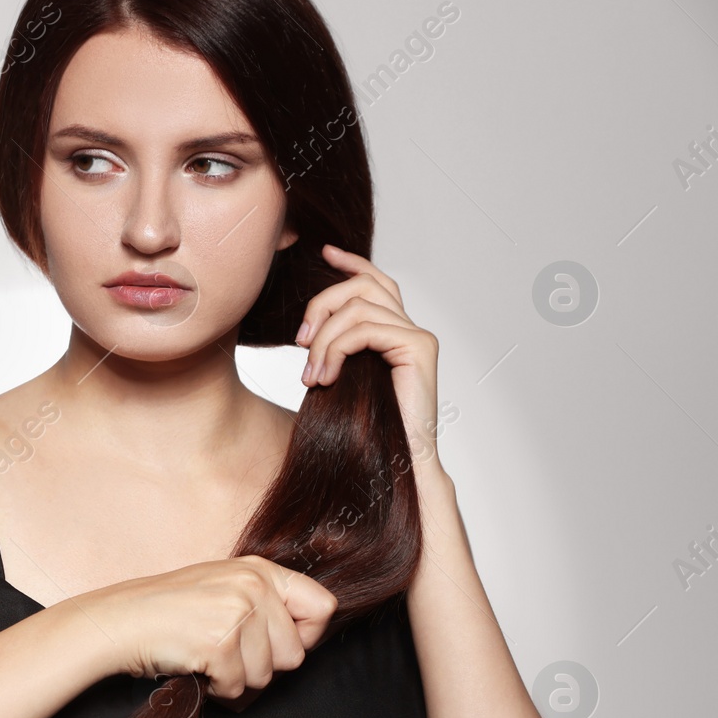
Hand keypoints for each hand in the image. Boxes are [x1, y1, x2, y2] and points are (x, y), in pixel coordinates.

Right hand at [90, 556, 337, 712]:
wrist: (121, 621)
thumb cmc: (168, 610)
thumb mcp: (224, 587)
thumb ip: (265, 602)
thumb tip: (307, 639)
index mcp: (260, 569)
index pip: (323, 607)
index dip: (306, 635)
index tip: (277, 643)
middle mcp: (253, 585)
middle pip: (295, 653)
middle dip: (262, 665)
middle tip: (227, 652)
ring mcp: (237, 612)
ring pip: (267, 675)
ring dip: (236, 679)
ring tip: (207, 656)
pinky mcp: (220, 643)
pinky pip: (237, 688)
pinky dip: (216, 689)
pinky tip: (197, 666)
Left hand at [298, 244, 445, 475]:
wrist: (392, 464)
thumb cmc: (363, 431)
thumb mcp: (338, 379)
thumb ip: (333, 348)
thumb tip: (306, 328)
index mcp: (395, 334)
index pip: (377, 281)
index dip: (352, 262)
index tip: (324, 252)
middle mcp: (411, 330)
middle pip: (364, 285)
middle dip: (321, 305)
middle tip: (299, 343)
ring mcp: (418, 336)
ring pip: (358, 306)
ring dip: (323, 340)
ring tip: (310, 378)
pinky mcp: (419, 347)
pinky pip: (365, 327)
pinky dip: (336, 349)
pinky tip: (325, 378)